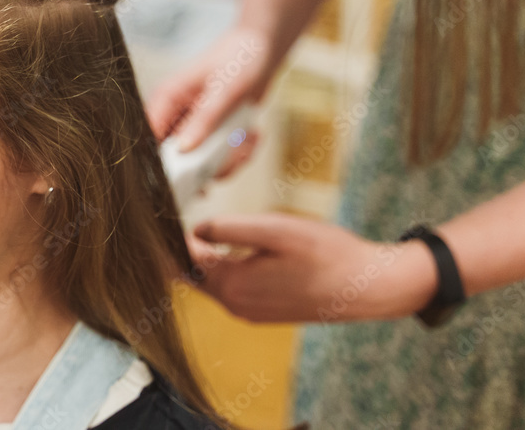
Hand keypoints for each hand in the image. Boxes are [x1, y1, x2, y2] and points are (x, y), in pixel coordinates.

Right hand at [146, 27, 272, 160]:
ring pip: (200, 167)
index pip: (148, 137)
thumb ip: (203, 119)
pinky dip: (239, 154)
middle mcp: (174, 117)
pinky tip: (252, 135)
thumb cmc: (238, 59)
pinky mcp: (210, 137)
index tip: (189, 173)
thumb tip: (183, 149)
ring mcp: (192, 129)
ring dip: (230, 159)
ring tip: (249, 138)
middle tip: (235, 152)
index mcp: (166, 99)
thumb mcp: (223, 90)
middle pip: (176, 161)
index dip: (161, 161)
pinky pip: (219, 161)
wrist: (260, 50)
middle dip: (208, 165)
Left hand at [189, 214, 437, 322]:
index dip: (169, 236)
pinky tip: (224, 247)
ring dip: (201, 257)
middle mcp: (236, 305)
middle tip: (171, 214)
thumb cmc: (326, 254)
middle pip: (192, 274)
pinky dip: (221, 268)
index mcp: (233, 287)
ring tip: (192, 225)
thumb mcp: (275, 229)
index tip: (158, 212)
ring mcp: (249, 311)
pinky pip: (230, 287)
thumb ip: (229, 228)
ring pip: (210, 281)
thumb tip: (194, 230)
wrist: (366, 287)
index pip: (182, 262)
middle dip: (181, 247)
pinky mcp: (263, 310)